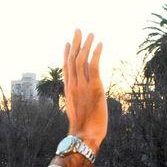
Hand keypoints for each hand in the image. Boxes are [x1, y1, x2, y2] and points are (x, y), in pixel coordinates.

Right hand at [63, 29, 106, 153]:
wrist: (84, 135)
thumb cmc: (83, 130)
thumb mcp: (78, 112)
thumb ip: (80, 101)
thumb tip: (84, 99)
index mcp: (68, 91)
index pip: (66, 68)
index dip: (67, 54)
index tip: (68, 44)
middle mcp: (73, 86)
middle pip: (72, 60)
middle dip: (75, 44)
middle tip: (78, 31)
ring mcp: (83, 86)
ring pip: (82, 59)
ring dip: (86, 45)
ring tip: (91, 34)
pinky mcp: (94, 87)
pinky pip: (94, 66)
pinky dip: (97, 53)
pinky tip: (100, 44)